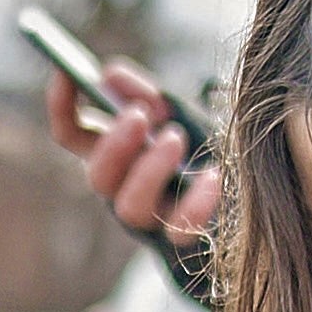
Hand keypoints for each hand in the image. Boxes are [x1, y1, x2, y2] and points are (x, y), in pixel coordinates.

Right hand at [47, 60, 219, 243]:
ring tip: (175, 138)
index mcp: (116, 154)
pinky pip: (180, 229)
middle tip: (139, 116)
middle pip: (98, 176)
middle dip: (114, 144)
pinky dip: (196, 202)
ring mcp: (151, 217)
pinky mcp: (182, 238)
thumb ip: (147, 93)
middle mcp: (124, 189)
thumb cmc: (208, 144)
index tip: (66, 73)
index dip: (62, 106)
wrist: (249, 189)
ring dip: (148, 170)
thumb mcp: (180, 111)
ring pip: (129, 206)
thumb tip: (111, 75)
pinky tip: (212, 175)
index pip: (71, 134)